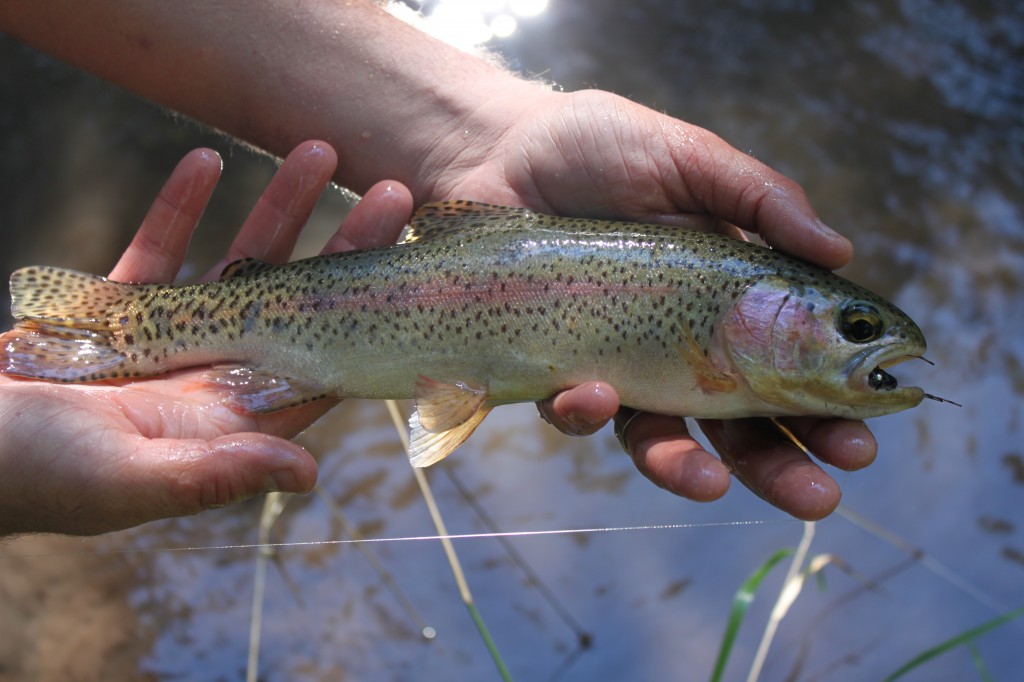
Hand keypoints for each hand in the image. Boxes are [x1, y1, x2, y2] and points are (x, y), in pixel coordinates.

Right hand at [0, 141, 412, 535]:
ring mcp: (170, 339)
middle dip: (343, 247)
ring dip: (276, 209)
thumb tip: (306, 473)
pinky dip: (179, 207)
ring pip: (238, 264)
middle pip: (298, 301)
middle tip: (393, 193)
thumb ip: (216, 473)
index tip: (407, 264)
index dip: (367, 315)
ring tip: (318, 152)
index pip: (320, 361)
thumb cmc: (33, 476)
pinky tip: (205, 161)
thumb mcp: (127, 479)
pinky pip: (157, 250)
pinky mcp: (116, 310)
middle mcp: (214, 375)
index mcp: (229, 418)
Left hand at [430, 87, 873, 519]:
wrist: (493, 149)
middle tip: (816, 496)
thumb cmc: (597, 146)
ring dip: (686, 467)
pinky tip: (592, 392)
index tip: (860, 439)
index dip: (825, 407)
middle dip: (779, 462)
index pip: (789, 364)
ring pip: (659, 435)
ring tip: (714, 483)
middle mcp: (678, 338)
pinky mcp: (557, 366)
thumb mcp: (687, 157)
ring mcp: (618, 358)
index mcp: (726, 293)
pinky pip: (576, 410)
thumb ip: (758, 199)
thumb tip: (842, 249)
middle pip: (736, 419)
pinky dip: (586, 413)